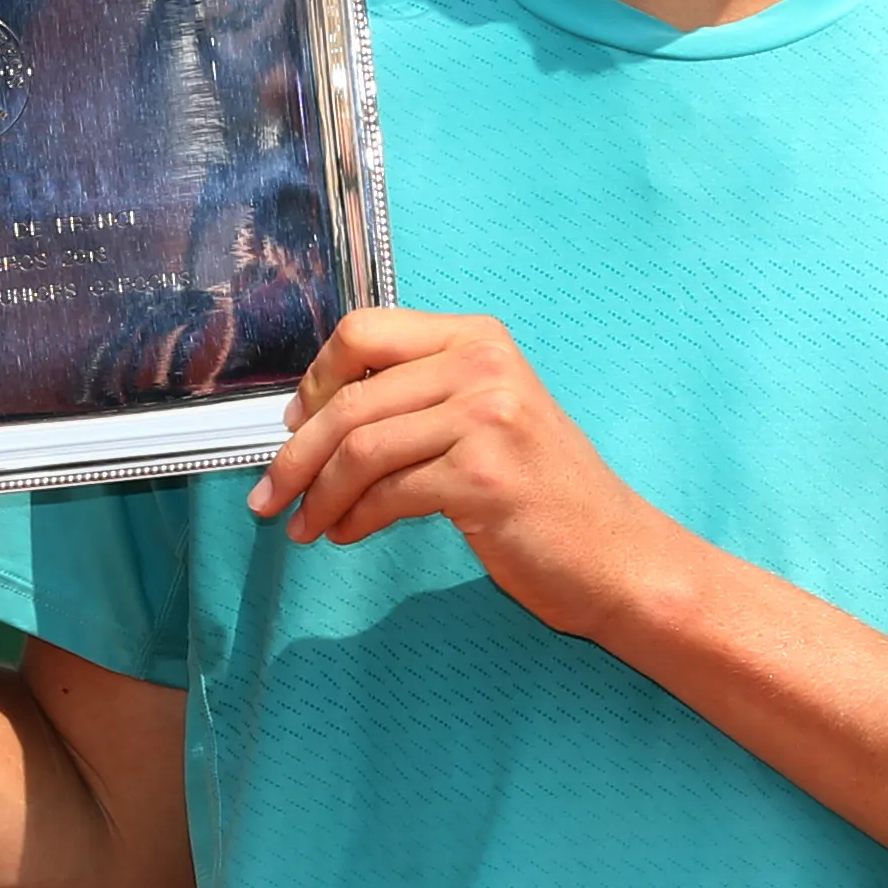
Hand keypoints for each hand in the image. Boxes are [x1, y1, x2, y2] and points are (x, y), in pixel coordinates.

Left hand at [247, 309, 654, 634]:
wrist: (616, 555)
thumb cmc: (547, 494)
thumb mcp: (489, 417)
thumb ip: (421, 397)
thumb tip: (316, 417)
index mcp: (479, 339)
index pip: (364, 331)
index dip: (316, 379)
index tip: (294, 424)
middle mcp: (483, 367)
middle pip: (351, 398)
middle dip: (296, 454)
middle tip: (271, 493)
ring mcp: (486, 419)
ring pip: (360, 448)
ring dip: (317, 493)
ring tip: (303, 524)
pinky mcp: (482, 478)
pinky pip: (386, 494)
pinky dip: (353, 518)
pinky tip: (346, 534)